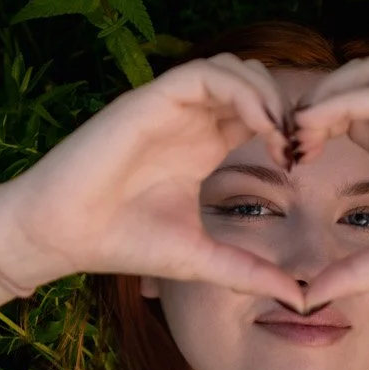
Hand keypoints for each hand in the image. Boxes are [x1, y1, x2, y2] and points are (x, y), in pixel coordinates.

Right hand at [0, 54, 308, 302]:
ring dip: (268, 96)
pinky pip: (207, 72)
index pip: (259, 114)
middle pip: (255, 82)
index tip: (303, 166)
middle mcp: (190, 120)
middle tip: (300, 147)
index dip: (290, 131)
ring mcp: (171, 106)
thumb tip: (302, 300)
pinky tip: (258, 129)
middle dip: (287, 107)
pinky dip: (241, 91)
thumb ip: (250, 272)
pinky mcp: (151, 98)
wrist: (66, 235)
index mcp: (203, 146)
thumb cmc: (124, 242)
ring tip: (280, 139)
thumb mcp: (203, 259)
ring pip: (236, 69)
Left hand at [285, 56, 368, 306]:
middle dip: (305, 103)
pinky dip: (344, 101)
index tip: (279, 161)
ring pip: (363, 72)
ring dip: (323, 94)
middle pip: (345, 82)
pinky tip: (316, 129)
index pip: (341, 115)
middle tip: (276, 140)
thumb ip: (358, 273)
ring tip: (297, 133)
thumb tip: (308, 299)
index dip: (306, 128)